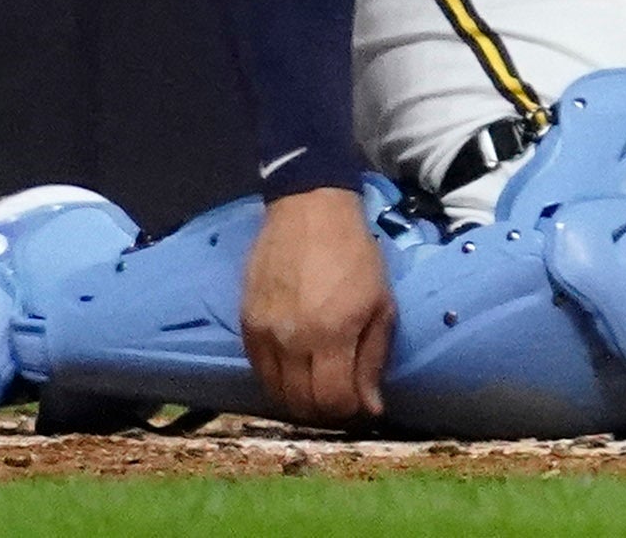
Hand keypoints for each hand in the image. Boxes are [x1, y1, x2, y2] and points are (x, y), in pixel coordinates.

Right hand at [239, 185, 397, 425]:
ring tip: (319, 388)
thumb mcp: (380, 303)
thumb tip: (372, 408)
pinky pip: (259, 373)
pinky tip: (296, 372)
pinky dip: (278, 382)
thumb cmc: (355, 256)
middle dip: (325, 411)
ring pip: (276, 394)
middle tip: (340, 400)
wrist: (309, 214)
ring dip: (299, 401)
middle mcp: (293, 341)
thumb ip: (373, 359)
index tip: (361, 406)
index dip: (349, 411)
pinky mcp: (245, 327)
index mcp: (333, 334)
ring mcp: (264, 336)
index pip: (333, 399)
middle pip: (302, 404)